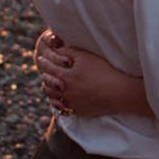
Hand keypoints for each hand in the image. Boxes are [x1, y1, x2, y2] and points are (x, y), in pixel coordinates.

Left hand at [33, 29, 148, 117]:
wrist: (117, 92)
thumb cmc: (103, 70)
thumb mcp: (85, 56)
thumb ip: (68, 50)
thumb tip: (55, 46)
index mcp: (64, 76)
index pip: (48, 68)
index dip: (44, 62)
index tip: (41, 58)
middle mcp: (64, 91)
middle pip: (47, 84)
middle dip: (44, 77)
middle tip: (44, 72)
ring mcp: (71, 103)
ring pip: (53, 98)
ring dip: (50, 91)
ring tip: (51, 86)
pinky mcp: (79, 111)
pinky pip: (64, 109)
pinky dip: (60, 103)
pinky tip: (62, 99)